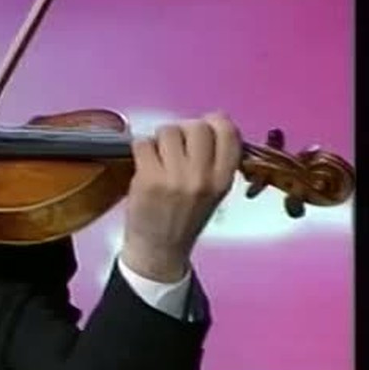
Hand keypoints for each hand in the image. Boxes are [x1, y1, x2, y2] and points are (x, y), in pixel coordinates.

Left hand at [121, 112, 240, 282]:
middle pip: (196, 126)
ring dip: (159, 139)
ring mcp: (175, 177)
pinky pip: (143, 143)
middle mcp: (203, 177)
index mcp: (224, 179)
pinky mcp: (148, 179)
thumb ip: (215, 159)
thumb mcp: (214, 191)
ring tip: (159, 157)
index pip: (228, 132)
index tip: (203, 129)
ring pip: (168, 131)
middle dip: (183, 129)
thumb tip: (209, 121)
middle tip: (176, 146)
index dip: (214, 122)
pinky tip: (144, 164)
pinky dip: (141, 149)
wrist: (160, 249)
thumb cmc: (186, 216)